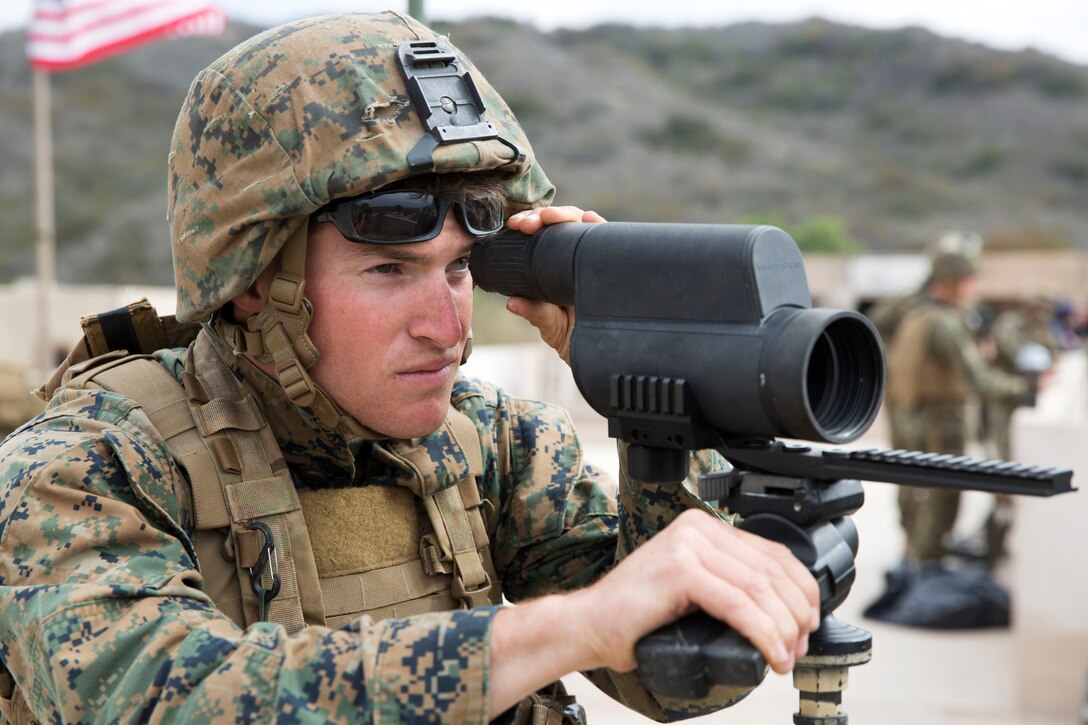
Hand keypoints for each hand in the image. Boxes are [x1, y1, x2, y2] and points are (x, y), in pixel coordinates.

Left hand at [503, 206, 605, 363]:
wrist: (606, 358)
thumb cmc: (578, 341)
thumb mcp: (553, 328)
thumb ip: (536, 313)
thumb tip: (512, 302)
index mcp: (557, 269)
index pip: (544, 236)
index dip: (530, 224)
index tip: (515, 226)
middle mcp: (577, 261)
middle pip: (562, 225)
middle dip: (543, 216)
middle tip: (527, 223)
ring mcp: (596, 261)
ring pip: (584, 226)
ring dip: (566, 215)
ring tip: (549, 218)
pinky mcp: (616, 266)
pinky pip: (611, 240)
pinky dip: (600, 226)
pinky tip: (589, 219)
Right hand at [568, 509, 819, 674]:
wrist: (588, 627)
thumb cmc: (634, 618)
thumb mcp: (692, 590)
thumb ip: (727, 584)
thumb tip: (783, 610)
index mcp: (702, 527)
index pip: (773, 552)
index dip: (801, 590)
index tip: (808, 623)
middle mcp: (697, 528)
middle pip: (772, 570)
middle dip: (796, 613)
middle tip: (798, 647)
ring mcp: (687, 546)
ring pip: (760, 589)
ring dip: (783, 629)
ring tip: (785, 656)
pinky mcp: (679, 570)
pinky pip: (739, 605)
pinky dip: (763, 634)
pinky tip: (771, 653)